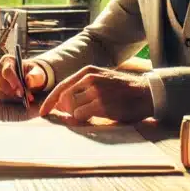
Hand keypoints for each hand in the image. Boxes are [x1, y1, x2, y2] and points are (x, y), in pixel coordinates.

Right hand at [0, 55, 46, 102]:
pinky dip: (5, 99)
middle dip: (12, 92)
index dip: (13, 82)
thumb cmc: (31, 73)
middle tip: (22, 96)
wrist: (25, 75)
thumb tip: (28, 81)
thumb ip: (35, 76)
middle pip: (0, 83)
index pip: (7, 71)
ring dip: (10, 97)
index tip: (21, 92)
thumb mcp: (37, 72)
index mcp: (8, 60)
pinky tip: (13, 97)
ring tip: (20, 96)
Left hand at [38, 65, 152, 122]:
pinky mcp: (101, 104)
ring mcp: (95, 91)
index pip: (61, 86)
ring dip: (79, 115)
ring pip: (72, 108)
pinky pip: (81, 115)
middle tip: (83, 113)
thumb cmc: (123, 91)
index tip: (43, 112)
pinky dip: (85, 119)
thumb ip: (83, 89)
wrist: (146, 94)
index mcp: (88, 71)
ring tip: (97, 112)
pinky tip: (99, 115)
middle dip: (68, 110)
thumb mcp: (102, 81)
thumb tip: (62, 104)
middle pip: (64, 99)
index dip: (50, 101)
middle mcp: (89, 78)